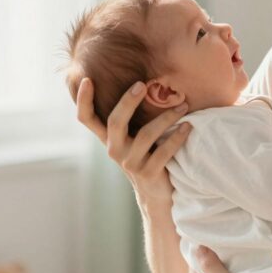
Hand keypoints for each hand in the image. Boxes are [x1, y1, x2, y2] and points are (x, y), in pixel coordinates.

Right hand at [75, 78, 191, 209]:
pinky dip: (178, 137)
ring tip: (183, 106)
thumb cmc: (146, 155)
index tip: (87, 79)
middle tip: (142, 85)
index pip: (87, 119)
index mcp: (108, 138)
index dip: (83, 100)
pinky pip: (164, 151)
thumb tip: (146, 81)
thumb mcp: (133, 137)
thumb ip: (132, 117)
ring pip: (146, 134)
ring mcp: (130, 163)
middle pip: (115, 122)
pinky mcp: (148, 173)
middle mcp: (114, 150)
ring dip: (167, 117)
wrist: (155, 193)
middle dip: (127, 102)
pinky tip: (189, 127)